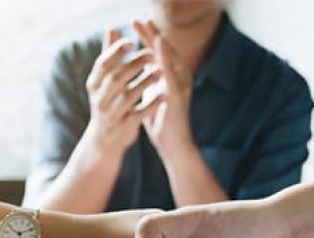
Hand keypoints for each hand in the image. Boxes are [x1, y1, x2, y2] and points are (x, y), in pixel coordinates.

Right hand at [83, 28, 162, 155]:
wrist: (104, 141)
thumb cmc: (107, 104)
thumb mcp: (104, 81)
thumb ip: (109, 55)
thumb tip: (111, 28)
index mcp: (93, 86)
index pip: (103, 65)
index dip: (115, 53)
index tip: (131, 42)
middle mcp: (99, 101)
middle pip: (115, 79)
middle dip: (134, 65)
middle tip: (151, 55)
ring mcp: (110, 116)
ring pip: (127, 97)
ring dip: (144, 83)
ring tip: (159, 73)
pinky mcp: (122, 129)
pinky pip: (137, 115)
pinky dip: (151, 105)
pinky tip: (163, 95)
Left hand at [133, 20, 192, 157]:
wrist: (172, 143)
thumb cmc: (161, 120)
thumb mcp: (151, 94)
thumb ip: (148, 78)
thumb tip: (140, 63)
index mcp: (169, 76)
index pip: (157, 51)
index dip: (146, 36)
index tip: (133, 22)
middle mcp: (177, 76)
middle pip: (164, 49)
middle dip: (151, 33)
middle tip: (137, 18)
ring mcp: (180, 84)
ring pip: (170, 56)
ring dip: (158, 39)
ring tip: (147, 25)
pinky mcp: (178, 93)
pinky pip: (171, 71)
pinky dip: (165, 56)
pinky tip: (158, 45)